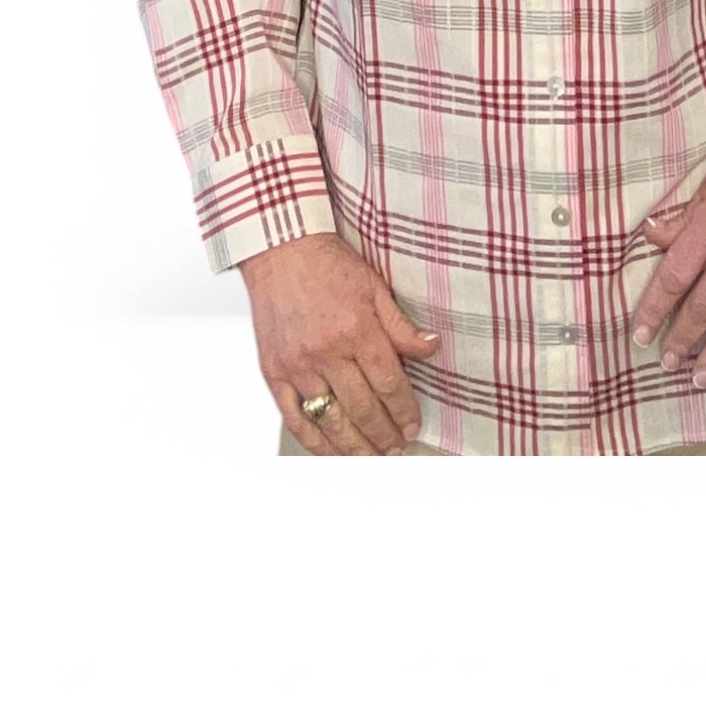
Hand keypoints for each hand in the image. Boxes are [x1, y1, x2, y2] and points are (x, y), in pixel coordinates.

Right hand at [239, 233, 441, 454]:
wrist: (280, 249)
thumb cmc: (327, 265)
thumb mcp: (374, 286)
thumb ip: (401, 325)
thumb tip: (431, 348)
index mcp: (356, 329)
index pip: (388, 382)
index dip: (404, 410)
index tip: (413, 425)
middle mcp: (326, 351)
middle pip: (363, 408)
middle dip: (384, 434)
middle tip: (397, 448)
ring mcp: (297, 365)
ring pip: (331, 420)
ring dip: (355, 445)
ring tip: (372, 457)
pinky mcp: (273, 372)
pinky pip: (295, 418)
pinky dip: (314, 441)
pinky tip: (331, 451)